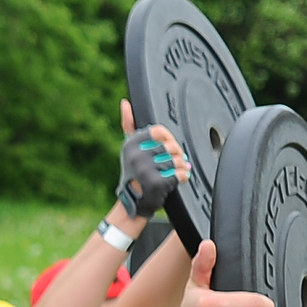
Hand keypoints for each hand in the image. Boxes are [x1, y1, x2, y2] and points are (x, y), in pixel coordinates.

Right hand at [115, 100, 189, 221]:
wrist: (134, 203)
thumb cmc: (135, 172)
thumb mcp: (130, 147)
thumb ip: (129, 124)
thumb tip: (125, 103)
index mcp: (131, 143)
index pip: (160, 132)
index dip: (167, 141)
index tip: (163, 150)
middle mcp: (136, 155)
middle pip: (172, 146)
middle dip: (175, 157)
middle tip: (166, 166)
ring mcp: (145, 169)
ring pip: (178, 161)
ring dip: (178, 169)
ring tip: (168, 174)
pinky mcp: (156, 183)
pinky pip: (180, 174)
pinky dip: (181, 178)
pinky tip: (172, 182)